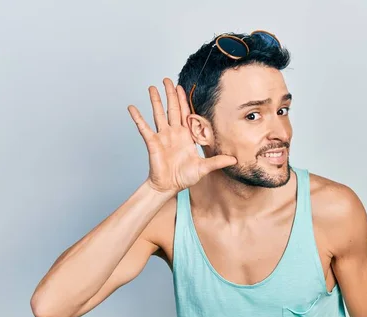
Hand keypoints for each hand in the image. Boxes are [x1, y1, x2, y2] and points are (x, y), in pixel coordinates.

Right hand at [127, 78, 236, 193]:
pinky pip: (144, 128)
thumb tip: (234, 159)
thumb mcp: (204, 168)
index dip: (183, 100)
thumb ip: (217, 161)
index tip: (181, 87)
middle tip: (167, 79)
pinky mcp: (152, 142)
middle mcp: (174, 133)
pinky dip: (138, 118)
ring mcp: (162, 136)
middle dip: (170, 94)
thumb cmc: (184, 177)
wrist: (169, 186)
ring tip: (152, 87)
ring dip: (155, 101)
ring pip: (159, 114)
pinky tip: (132, 108)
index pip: (185, 113)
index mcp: (186, 135)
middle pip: (172, 109)